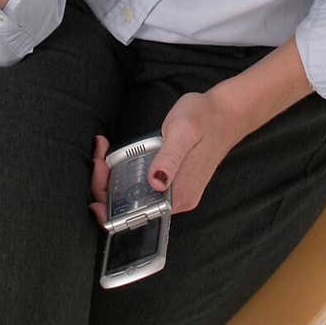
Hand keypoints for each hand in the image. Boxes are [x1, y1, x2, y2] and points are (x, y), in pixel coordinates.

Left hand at [88, 88, 240, 224]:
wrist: (227, 112)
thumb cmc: (205, 118)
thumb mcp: (183, 132)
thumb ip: (169, 159)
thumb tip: (155, 183)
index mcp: (178, 196)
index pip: (134, 212)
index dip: (109, 197)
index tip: (99, 169)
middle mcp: (177, 201)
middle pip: (130, 206)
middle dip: (106, 185)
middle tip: (98, 155)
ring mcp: (175, 192)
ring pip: (134, 196)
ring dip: (113, 179)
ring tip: (102, 153)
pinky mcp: (173, 182)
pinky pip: (142, 186)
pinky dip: (125, 174)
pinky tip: (116, 156)